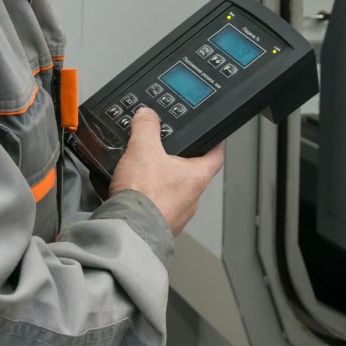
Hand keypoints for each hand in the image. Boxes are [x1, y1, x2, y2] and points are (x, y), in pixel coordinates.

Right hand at [109, 107, 224, 235]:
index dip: (215, 142)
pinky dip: (146, 198)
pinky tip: (131, 193)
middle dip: (177, 162)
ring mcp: (177, 213)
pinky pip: (156, 206)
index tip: (214, 137)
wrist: (129, 231)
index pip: (216, 155)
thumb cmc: (144, 197)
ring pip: (173, 191)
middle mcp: (192, 197)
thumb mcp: (142, 149)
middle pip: (191, 173)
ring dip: (160, 182)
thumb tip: (147, 115)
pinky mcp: (160, 224)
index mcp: (197, 177)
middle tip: (165, 152)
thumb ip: (146, 127)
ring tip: (141, 174)